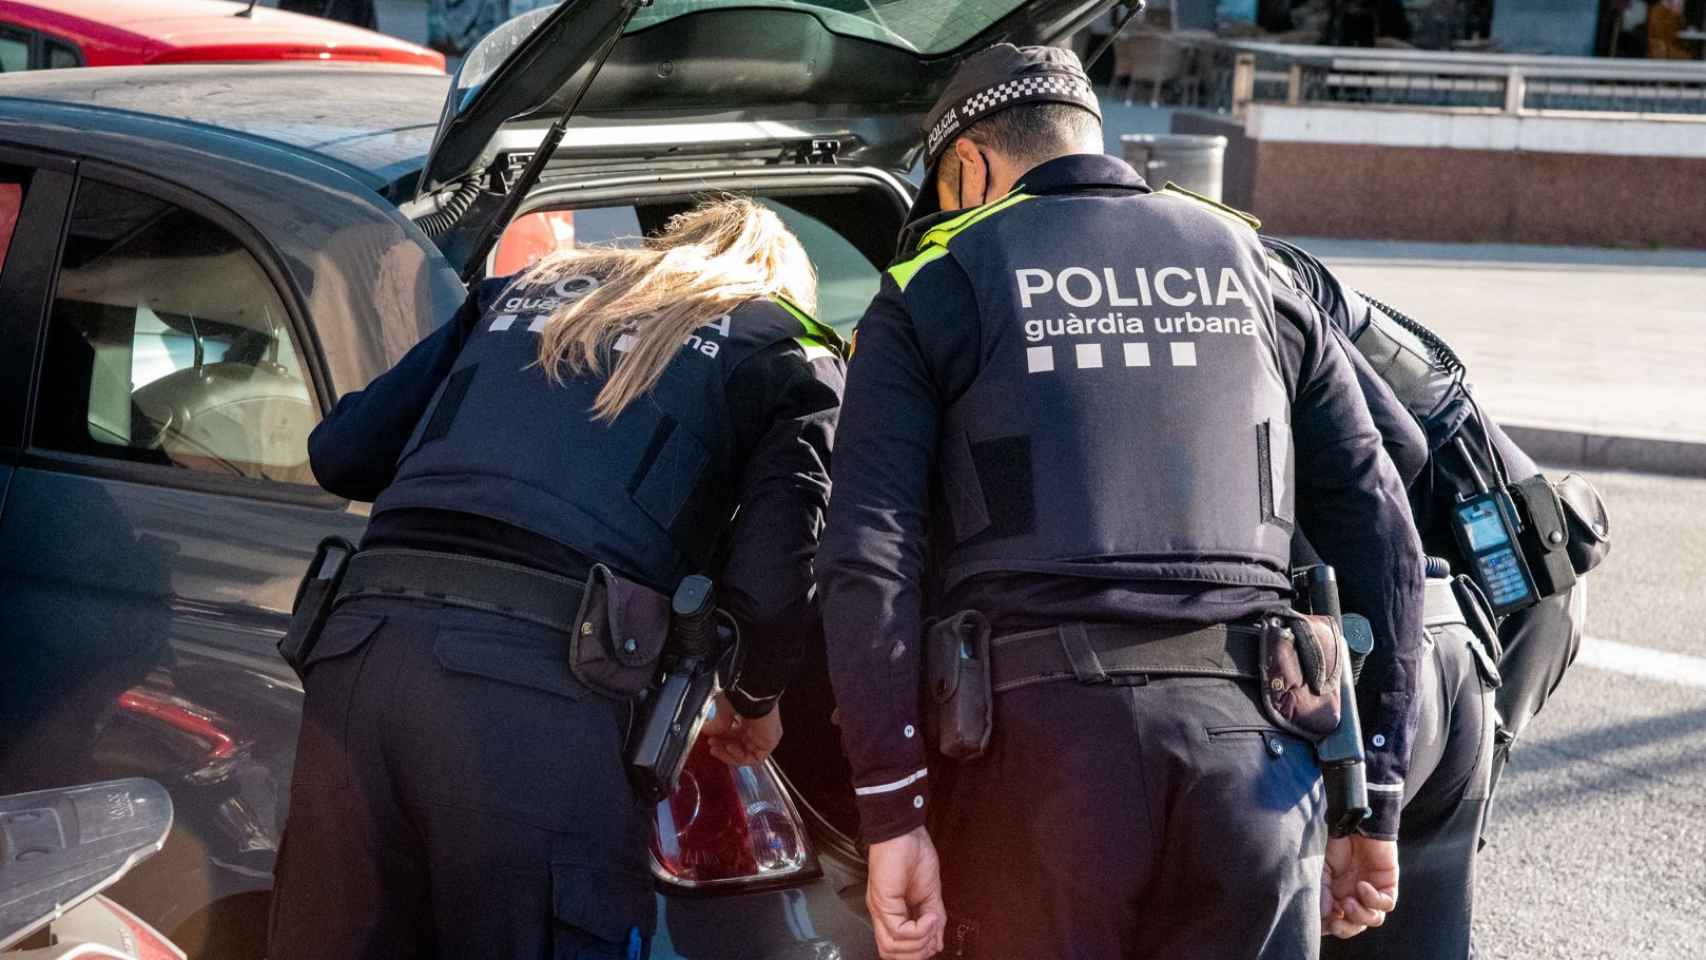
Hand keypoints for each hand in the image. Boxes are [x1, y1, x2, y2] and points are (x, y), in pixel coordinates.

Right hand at [699, 694, 782, 766]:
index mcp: (749, 716)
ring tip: (716, 748)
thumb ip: (717, 723)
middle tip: (711, 744)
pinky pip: (754, 758)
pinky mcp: (769, 742)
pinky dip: (739, 757)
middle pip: (739, 745)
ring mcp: (764, 735)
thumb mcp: (724, 710)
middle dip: (722, 746)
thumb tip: (706, 730)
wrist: (751, 692)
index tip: (709, 739)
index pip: (735, 734)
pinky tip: (728, 748)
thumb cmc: (741, 694)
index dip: (721, 738)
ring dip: (728, 754)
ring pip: (746, 754)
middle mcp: (758, 726)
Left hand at [866, 826, 945, 959]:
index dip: (917, 952)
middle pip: (891, 954)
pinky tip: (929, 917)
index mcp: (892, 913)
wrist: (905, 832)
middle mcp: (883, 915)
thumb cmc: (914, 853)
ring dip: (919, 943)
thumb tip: (937, 943)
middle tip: (933, 939)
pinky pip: (899, 931)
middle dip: (917, 954)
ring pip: (893, 948)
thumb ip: (933, 920)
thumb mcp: (931, 893)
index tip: (934, 943)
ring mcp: (881, 909)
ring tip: (932, 924)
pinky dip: (919, 929)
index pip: (895, 949)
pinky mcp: (883, 902)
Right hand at [1321, 836, 1399, 938]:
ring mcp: (1371, 891)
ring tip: (1347, 901)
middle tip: (1336, 921)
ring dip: (1359, 916)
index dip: (1327, 926)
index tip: (1320, 922)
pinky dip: (1373, 900)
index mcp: (1335, 894)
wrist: (1351, 818)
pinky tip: (1362, 886)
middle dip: (1345, 928)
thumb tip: (1325, 914)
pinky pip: (1386, 904)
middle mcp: (1353, 896)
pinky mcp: (1387, 884)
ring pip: (1372, 919)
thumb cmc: (1332, 840)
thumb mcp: (1319, 867)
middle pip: (1353, 926)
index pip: (1333, 921)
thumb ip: (1322, 890)